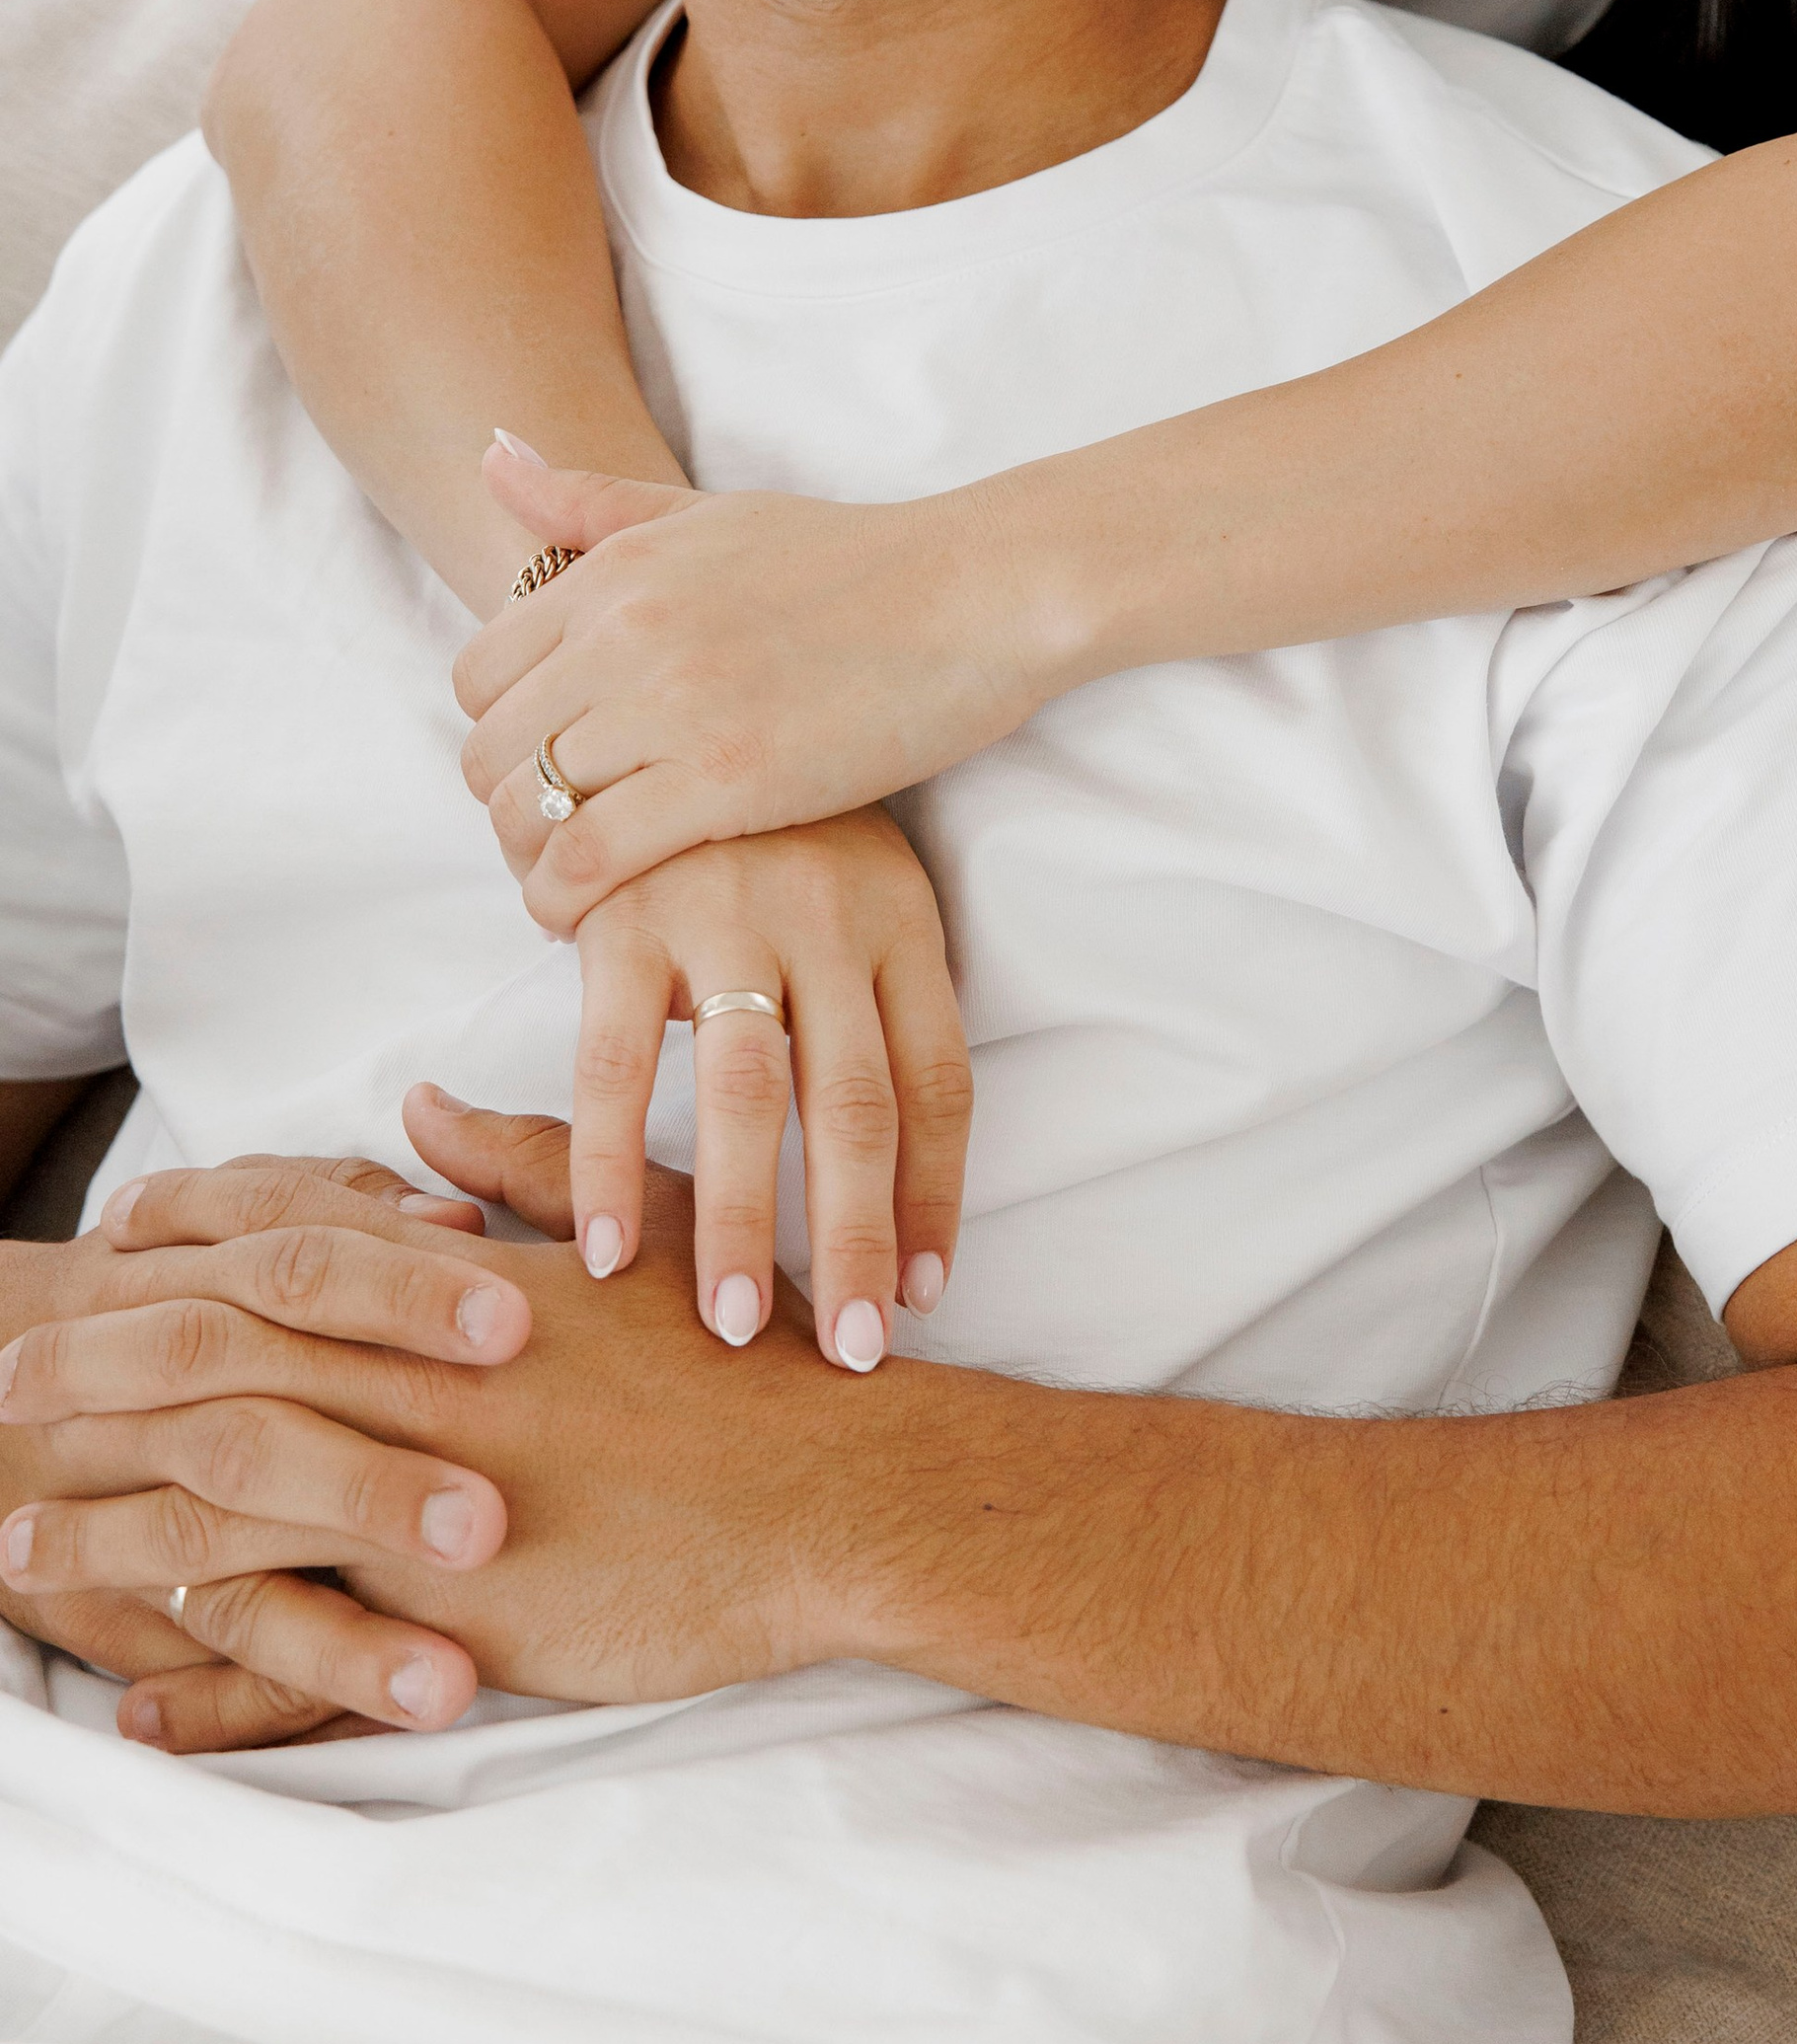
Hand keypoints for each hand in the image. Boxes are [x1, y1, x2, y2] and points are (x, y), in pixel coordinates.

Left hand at [17, 1111, 885, 1714]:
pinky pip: (299, 1659)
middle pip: (208, 1370)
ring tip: (18, 1549)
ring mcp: (429, 1503)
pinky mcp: (454, 1616)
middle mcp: (420, 1384)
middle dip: (90, 1374)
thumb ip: (517, 1164)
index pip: (274, 1249)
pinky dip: (207, 1687)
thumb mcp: (640, 1222)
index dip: (173, 1245)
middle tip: (4, 1383)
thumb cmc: (753, 1353)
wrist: (840, 1487)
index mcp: (456, 1287)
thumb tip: (415, 1109)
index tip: (102, 1245)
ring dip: (106, 1532)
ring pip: (221, 1514)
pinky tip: (138, 1705)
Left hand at [456, 440, 1065, 932]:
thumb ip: (593, 499)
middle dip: (506, 808)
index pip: (478, 674)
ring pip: (524, 812)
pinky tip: (592, 917)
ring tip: (570, 887)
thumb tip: (490, 454)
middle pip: (487, 751)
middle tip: (555, 841)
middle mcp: (624, 630)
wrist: (976, 593)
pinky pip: (588, 859)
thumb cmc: (854, 558)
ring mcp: (672, 705)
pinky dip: (564, 901)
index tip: (542, 770)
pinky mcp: (725, 780)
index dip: (499, 734)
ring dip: (530, 864)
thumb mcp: (711, 512)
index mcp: (615, 569)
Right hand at [564, 816, 970, 1371]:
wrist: (671, 686)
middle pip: (858, 1106)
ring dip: (741, 1222)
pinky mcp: (626, 916)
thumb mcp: (859, 888)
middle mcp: (828, 918)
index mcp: (902, 920)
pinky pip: (618, 1063)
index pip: (939, 1082)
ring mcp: (726, 915)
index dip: (934, 1200)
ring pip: (749, 1096)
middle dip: (856, 1242)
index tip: (923, 1300)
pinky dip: (615, 1164)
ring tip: (730, 1328)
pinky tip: (610, 1249)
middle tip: (851, 1356)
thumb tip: (906, 1184)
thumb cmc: (778, 824)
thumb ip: (877, 1004)